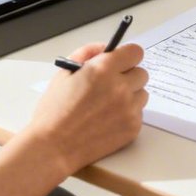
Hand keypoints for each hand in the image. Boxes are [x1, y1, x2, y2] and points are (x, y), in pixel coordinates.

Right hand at [29, 42, 148, 172]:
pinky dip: (128, 114)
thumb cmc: (54, 112)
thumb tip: (105, 48)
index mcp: (103, 69)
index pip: (135, 52)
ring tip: (108, 105)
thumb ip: (87, 53)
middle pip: (141, 73)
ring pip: (142, 93)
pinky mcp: (133, 127)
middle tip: (111, 86)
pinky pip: (139, 113)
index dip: (127, 56)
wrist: (53, 147)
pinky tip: (108, 120)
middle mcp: (120, 87)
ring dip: (130, 95)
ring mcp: (129, 109)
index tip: (121, 62)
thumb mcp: (64, 73)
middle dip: (128, 76)